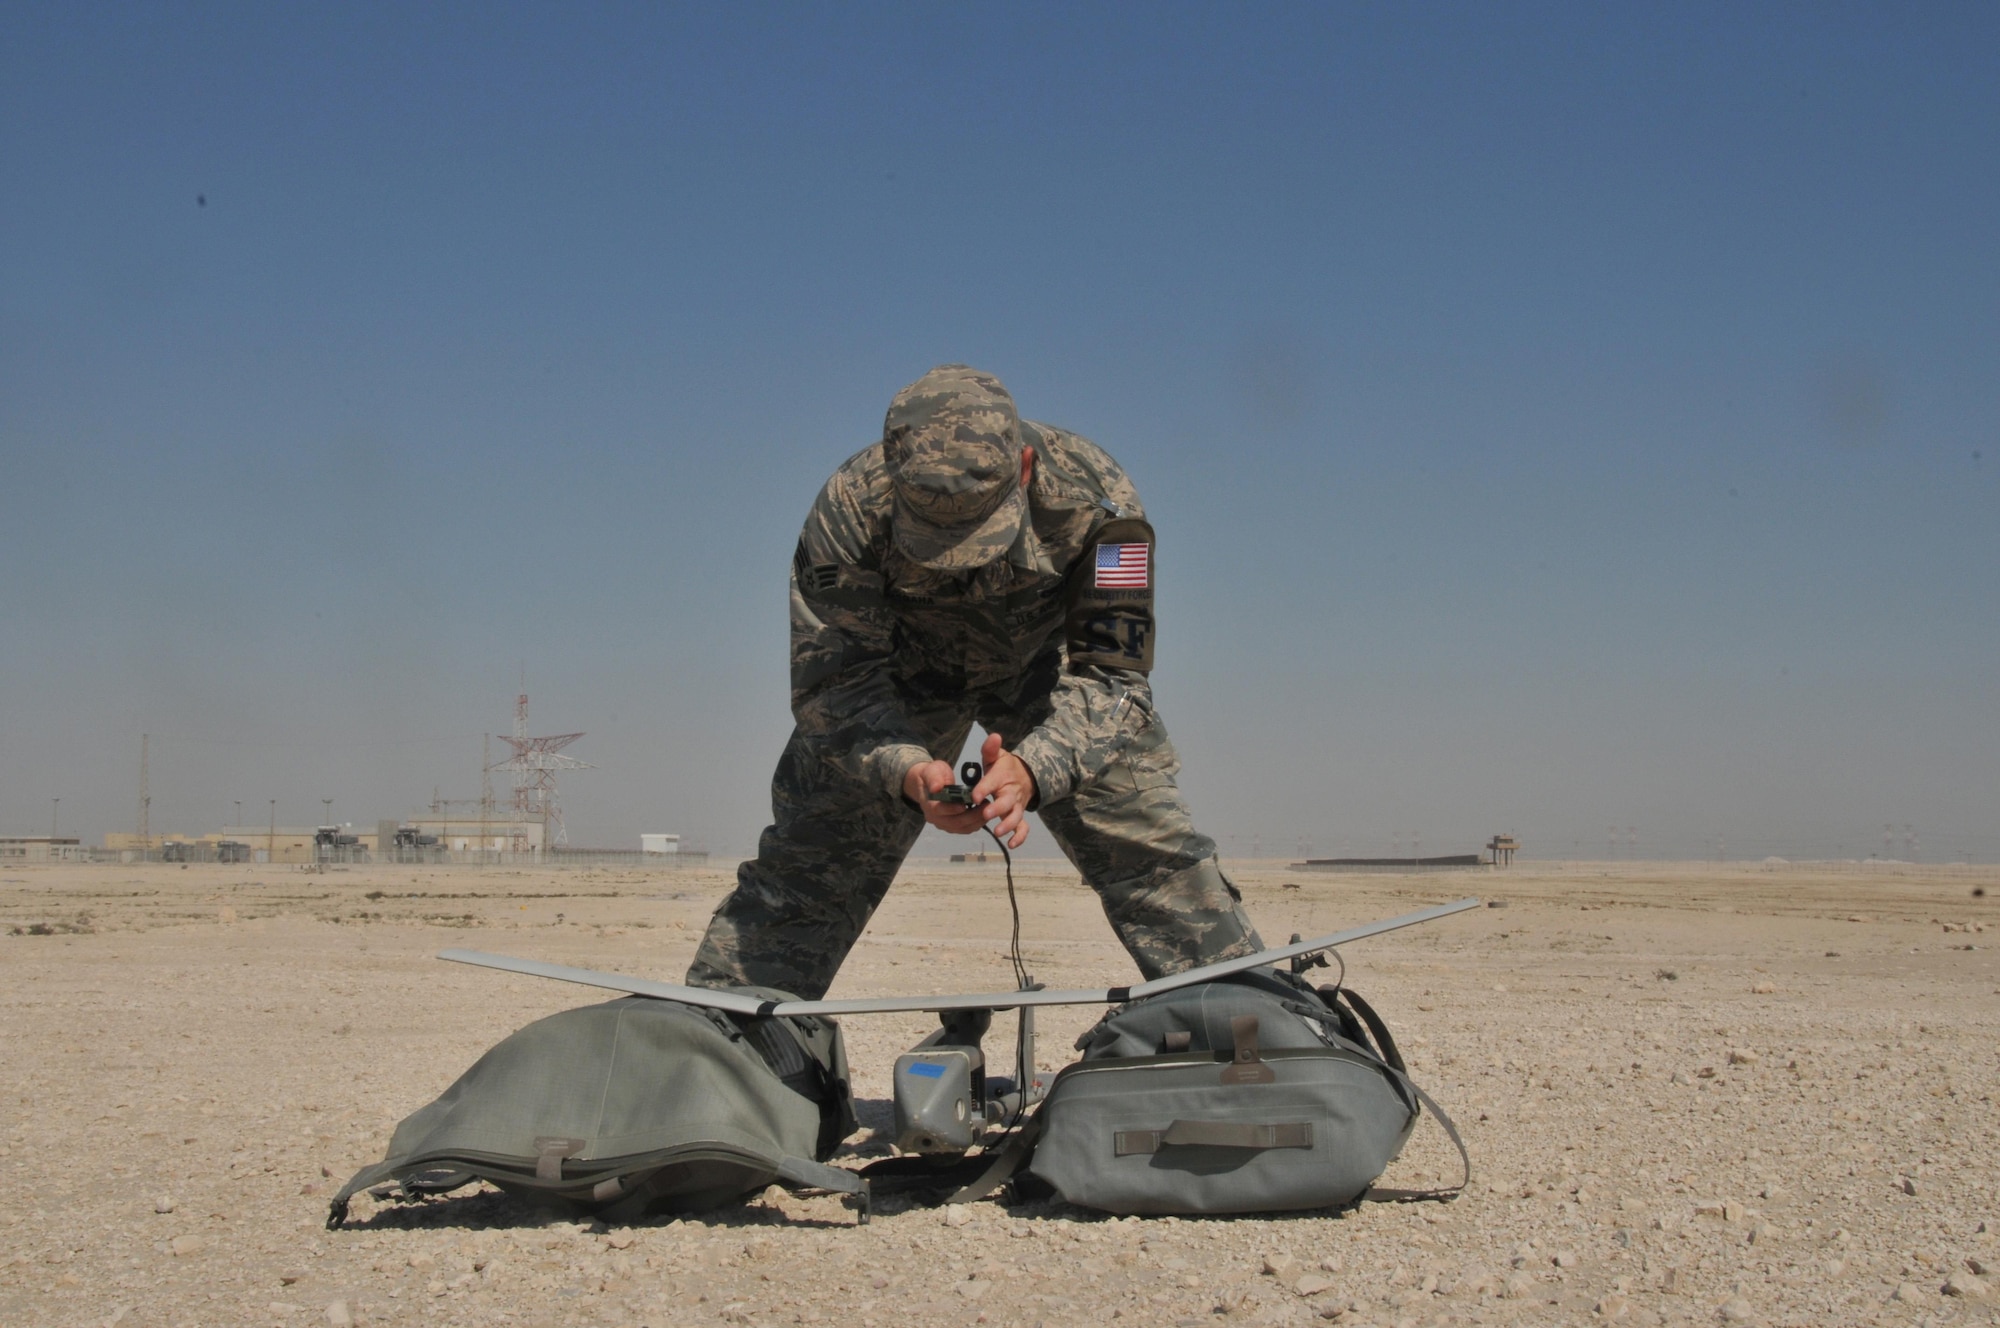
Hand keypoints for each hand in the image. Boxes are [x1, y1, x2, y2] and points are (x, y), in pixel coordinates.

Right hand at [903, 759, 991, 837]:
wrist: (931, 783)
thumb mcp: (931, 771)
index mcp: (928, 804)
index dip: (952, 809)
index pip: (938, 810)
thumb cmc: (933, 775)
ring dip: (977, 820)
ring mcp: (944, 824)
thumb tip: (936, 788)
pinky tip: (985, 814)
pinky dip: (977, 823)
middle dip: (971, 815)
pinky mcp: (953, 826)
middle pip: (954, 822)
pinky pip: (966, 828)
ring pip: (962, 828)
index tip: (964, 805)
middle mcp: (935, 818)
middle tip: (985, 805)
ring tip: (988, 809)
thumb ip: (933, 778)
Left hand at [969, 732, 1036, 849]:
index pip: (992, 782)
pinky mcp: (1019, 816)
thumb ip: (991, 749)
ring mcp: (1016, 806)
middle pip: (1007, 802)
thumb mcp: (997, 756)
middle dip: (997, 809)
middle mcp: (1011, 793)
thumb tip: (993, 736)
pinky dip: (1020, 837)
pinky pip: (1023, 828)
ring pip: (1016, 816)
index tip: (974, 796)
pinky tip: (1011, 844)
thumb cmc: (1005, 768)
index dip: (983, 789)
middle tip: (985, 814)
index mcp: (1002, 777)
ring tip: (998, 831)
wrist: (1026, 776)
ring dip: (1008, 825)